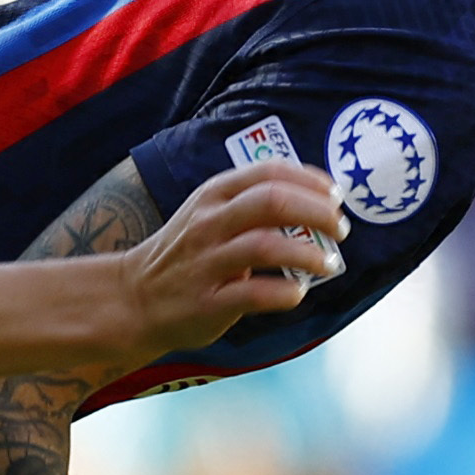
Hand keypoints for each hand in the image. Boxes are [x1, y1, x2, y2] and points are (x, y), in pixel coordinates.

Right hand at [117, 161, 346, 359]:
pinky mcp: (207, 302)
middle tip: (340, 230)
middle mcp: (209, 222)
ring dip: (309, 254)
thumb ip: (253, 204)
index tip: (336, 197)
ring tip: (329, 264)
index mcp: (214, 194)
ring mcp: (206, 262)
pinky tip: (297, 292)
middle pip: (273, 201)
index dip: (311, 182)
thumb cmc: (187, 254)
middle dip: (318, 213)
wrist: (134, 299)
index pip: (270, 172)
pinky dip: (286, 292)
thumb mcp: (211, 213)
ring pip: (266, 245)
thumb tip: (317, 203)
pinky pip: (255, 293)